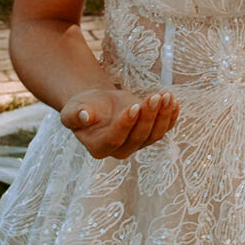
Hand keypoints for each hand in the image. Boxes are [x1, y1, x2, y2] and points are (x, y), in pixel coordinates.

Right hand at [60, 87, 178, 159]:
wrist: (98, 105)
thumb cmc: (83, 107)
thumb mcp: (72, 109)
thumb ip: (75, 115)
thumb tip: (85, 116)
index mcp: (99, 147)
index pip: (115, 139)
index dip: (125, 124)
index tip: (134, 106)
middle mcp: (120, 150)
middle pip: (138, 136)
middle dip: (148, 116)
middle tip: (154, 96)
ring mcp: (138, 144)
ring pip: (155, 134)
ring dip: (163, 115)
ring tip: (166, 95)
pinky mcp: (150, 134)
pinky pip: (165, 128)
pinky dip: (171, 116)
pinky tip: (173, 101)